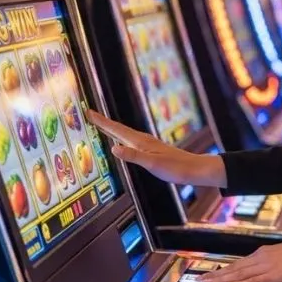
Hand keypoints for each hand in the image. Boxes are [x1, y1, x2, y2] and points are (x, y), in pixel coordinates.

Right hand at [86, 110, 224, 186]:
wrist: (192, 168)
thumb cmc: (174, 168)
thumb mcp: (152, 164)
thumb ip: (133, 156)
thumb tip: (113, 147)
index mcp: (140, 142)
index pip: (117, 130)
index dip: (102, 122)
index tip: (88, 112)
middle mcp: (142, 140)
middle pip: (118, 128)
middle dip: (103, 122)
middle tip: (89, 115)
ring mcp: (147, 144)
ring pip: (124, 133)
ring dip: (111, 129)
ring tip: (100, 125)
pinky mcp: (151, 149)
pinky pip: (130, 140)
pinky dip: (121, 137)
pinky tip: (121, 141)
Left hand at [199, 239, 281, 281]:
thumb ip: (273, 264)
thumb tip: (268, 271)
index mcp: (265, 253)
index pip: (240, 263)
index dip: (225, 269)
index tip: (214, 273)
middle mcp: (262, 257)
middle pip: (235, 267)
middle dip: (217, 273)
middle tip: (202, 279)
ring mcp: (265, 266)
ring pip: (238, 274)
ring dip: (221, 278)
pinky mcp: (271, 275)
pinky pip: (251, 281)